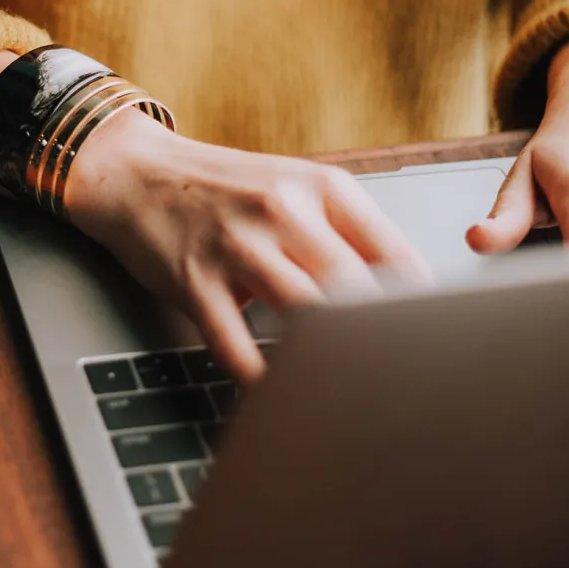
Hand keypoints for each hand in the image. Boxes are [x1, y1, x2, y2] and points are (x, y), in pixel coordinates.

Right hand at [65, 110, 430, 382]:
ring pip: (304, 315)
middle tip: (398, 382)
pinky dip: (258, 378)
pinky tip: (275, 393)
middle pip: (355, 289)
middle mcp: (283, 211)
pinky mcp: (193, 280)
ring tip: (345, 394)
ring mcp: (236, 246)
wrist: (137, 173)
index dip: (419, 308)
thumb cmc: (224, 188)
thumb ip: (346, 231)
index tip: (431, 343)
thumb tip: (407, 294)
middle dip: (380, 340)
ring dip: (326, 360)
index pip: (394, 254)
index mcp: (322, 187)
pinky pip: (234, 344)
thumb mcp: (293, 188)